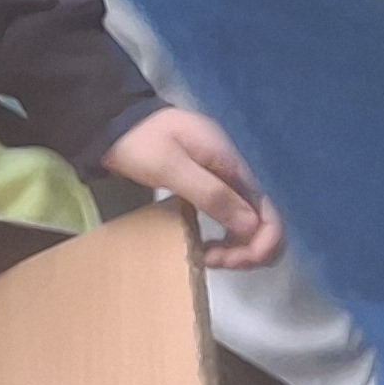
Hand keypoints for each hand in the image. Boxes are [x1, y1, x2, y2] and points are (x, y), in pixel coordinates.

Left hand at [100, 107, 279, 267]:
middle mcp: (233, 173)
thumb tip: (252, 225)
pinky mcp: (207, 186)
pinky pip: (228, 216)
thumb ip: (211, 194)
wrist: (117, 123)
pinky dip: (224, 237)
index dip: (260, 243)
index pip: (267, 211)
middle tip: (212, 261)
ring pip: (246, 222)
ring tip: (206, 257)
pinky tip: (205, 245)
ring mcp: (222, 179)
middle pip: (262, 220)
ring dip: (236, 247)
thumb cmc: (140, 141)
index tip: (229, 261)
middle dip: (247, 249)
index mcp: (231, 165)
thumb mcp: (172, 168)